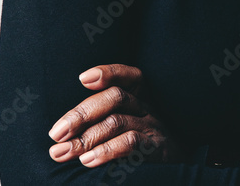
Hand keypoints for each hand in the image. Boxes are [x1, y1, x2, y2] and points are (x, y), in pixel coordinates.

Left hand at [47, 64, 188, 167]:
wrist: (183, 166)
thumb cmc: (146, 145)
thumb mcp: (130, 125)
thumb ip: (103, 119)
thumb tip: (64, 129)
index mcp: (141, 97)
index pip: (128, 75)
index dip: (108, 72)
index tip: (83, 78)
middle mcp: (148, 108)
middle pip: (114, 98)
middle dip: (80, 114)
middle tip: (55, 134)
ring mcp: (153, 128)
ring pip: (116, 122)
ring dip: (85, 139)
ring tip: (62, 153)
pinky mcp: (158, 150)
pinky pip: (131, 143)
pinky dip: (107, 150)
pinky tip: (87, 161)